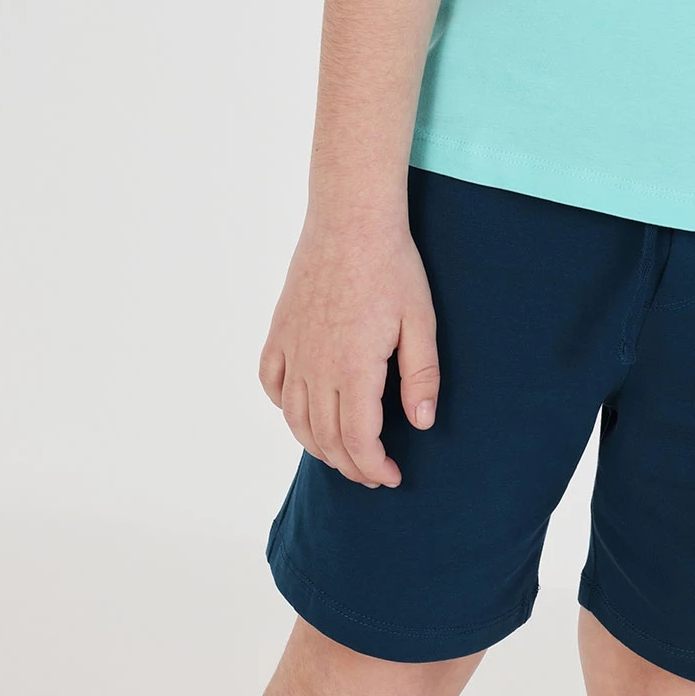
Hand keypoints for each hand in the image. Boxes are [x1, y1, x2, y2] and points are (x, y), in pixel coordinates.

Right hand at [259, 206, 438, 488]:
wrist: (350, 219)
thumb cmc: (392, 266)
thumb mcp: (421, 321)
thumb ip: (421, 376)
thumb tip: (422, 423)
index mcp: (354, 370)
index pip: (358, 442)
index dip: (374, 468)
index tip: (392, 476)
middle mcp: (317, 367)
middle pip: (326, 439)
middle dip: (351, 465)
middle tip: (373, 472)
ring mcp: (293, 350)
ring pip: (296, 418)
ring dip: (318, 446)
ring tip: (342, 454)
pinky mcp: (280, 331)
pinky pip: (272, 383)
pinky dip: (285, 407)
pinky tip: (302, 411)